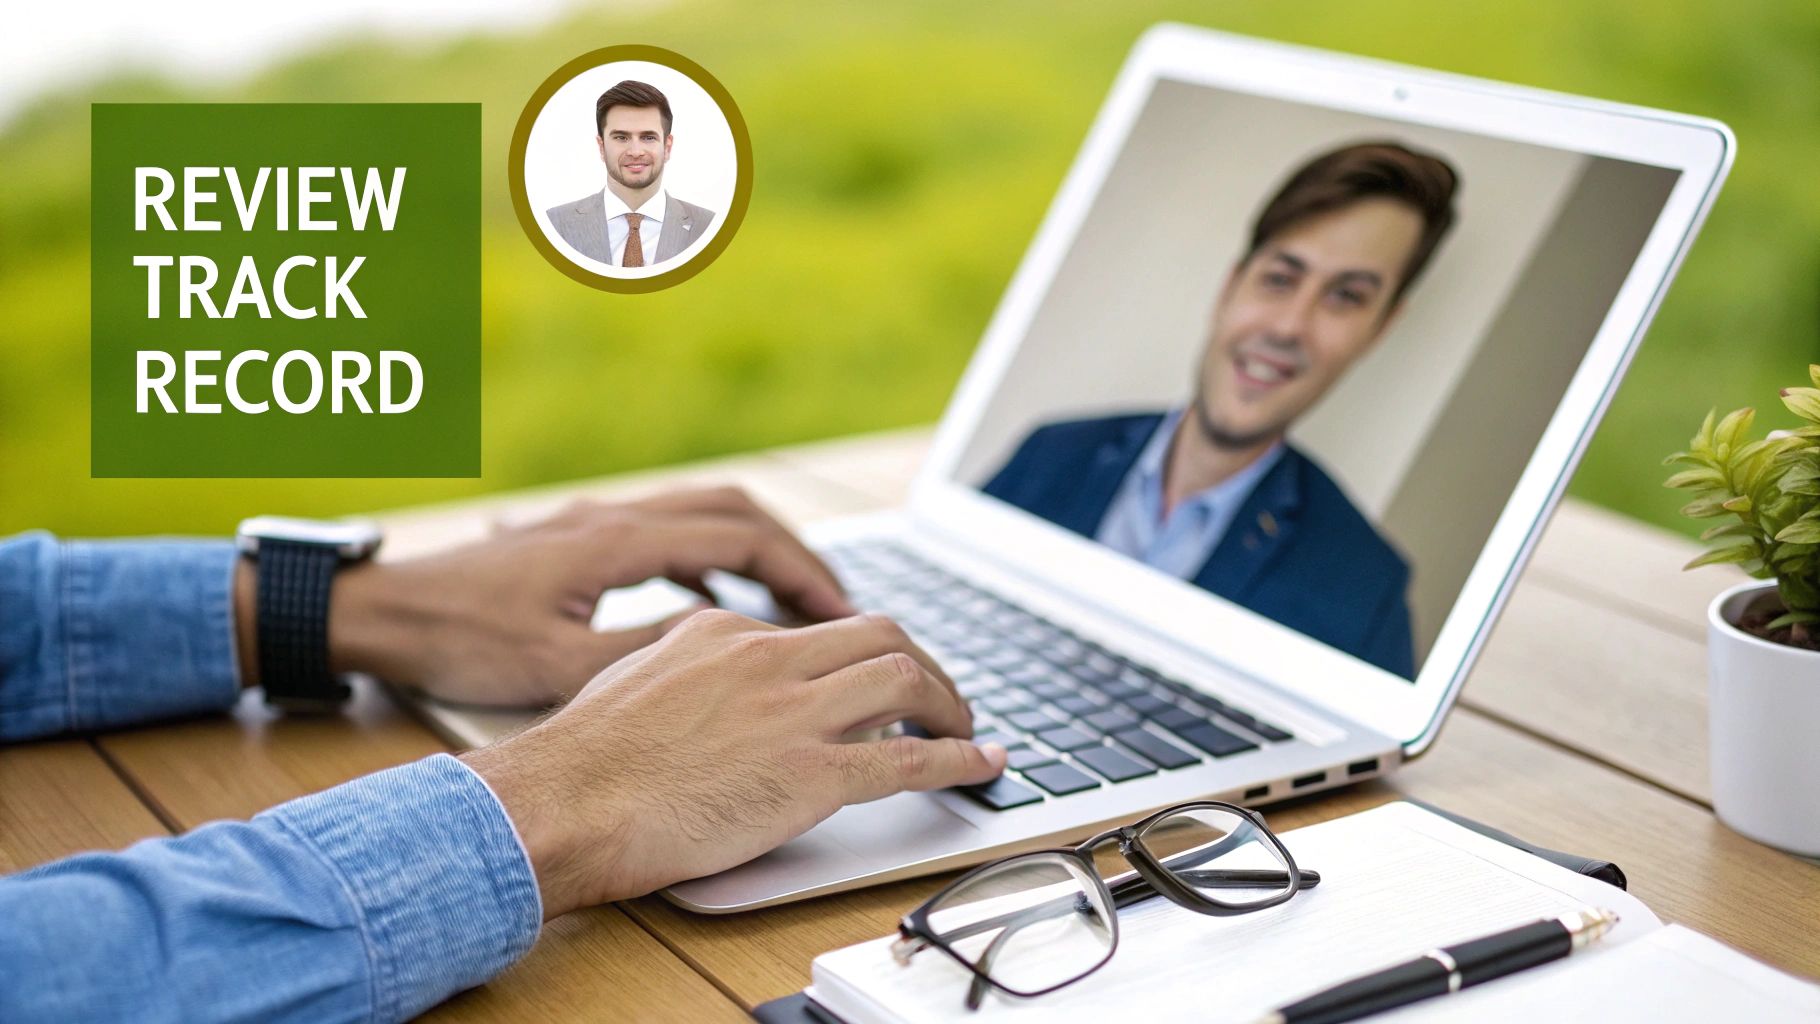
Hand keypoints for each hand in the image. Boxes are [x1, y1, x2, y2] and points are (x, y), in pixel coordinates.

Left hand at [234, 487, 855, 705]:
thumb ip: (647, 650)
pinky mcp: (577, 536)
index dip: (802, 572)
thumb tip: (727, 643)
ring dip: (757, 548)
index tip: (841, 611)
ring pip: (704, 512)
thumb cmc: (462, 639)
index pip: (741, 538)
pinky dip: (713, 554)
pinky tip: (717, 597)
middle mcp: (613, 516)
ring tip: (792, 602)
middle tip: (835, 604)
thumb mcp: (561, 666)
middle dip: (796, 553)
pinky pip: (669, 528)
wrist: (382, 611)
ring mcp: (594, 520)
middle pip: (735, 509)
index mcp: (619, 542)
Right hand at [460, 609, 1007, 917]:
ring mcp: (792, 715)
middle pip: (879, 635)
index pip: (814, 632)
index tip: (872, 682)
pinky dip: (956, 760)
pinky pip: (906, 760)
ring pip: (905, 680)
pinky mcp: (809, 776)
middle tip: (939, 696)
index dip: (857, 658)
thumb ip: (684, 668)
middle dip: (923, 664)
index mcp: (723, 632)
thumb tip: (708, 683)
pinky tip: (980, 765)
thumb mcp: (634, 678)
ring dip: (949, 703)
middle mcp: (767, 659)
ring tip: (965, 728)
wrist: (562, 806)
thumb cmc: (581, 761)